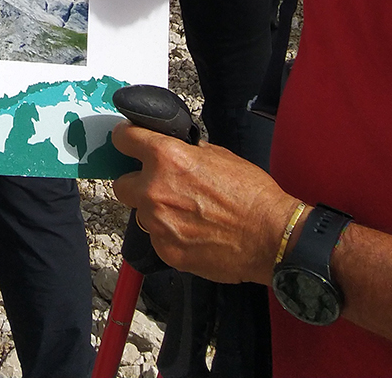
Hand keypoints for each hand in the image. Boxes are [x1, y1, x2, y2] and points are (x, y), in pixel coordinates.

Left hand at [111, 123, 298, 284]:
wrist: (270, 237)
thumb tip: (175, 150)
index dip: (127, 139)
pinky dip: (169, 234)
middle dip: (138, 183)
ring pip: (140, 213)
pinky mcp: (165, 251)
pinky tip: (194, 232)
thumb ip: (187, 152)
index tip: (128, 142)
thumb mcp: (219, 155)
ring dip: (155, 211)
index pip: (123, 139)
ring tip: (186, 213)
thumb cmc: (251, 194)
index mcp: (166, 158)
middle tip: (160, 186)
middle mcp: (154, 189)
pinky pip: (156, 238)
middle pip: (121, 184)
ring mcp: (157, 224)